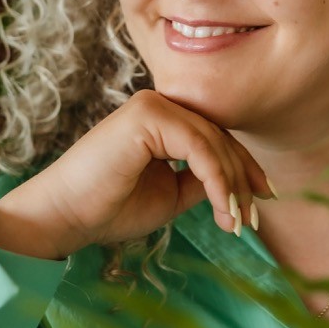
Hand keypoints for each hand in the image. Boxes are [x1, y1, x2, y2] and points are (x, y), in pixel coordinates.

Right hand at [0, 90, 272, 258]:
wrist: (65, 216)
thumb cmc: (109, 208)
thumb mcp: (171, 194)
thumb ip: (201, 182)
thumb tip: (239, 185)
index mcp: (161, 120)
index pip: (215, 138)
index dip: (243, 170)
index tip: (263, 200)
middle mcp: (158, 105)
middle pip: (219, 138)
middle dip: (244, 181)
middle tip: (255, 218)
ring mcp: (152, 106)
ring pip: (213, 144)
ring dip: (233, 187)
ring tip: (240, 222)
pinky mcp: (147, 117)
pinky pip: (199, 149)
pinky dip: (218, 182)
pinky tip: (225, 211)